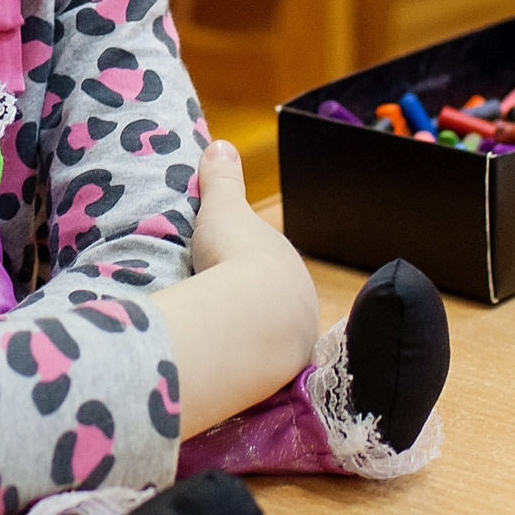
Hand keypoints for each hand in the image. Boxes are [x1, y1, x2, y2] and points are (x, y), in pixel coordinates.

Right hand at [158, 141, 320, 432]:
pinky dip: (247, 362)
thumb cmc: (236, 255)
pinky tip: (227, 365)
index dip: (244, 266)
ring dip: (250, 336)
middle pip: (271, 301)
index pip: (266, 264)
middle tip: (215, 307)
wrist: (252, 313)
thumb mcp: (221, 209)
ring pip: (271, 334)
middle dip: (249, 304)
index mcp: (285, 261)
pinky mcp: (284, 369)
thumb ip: (221, 179)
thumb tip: (221, 144)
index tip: (220, 271)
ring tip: (218, 340)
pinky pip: (263, 363)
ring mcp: (295, 336)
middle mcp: (299, 297)